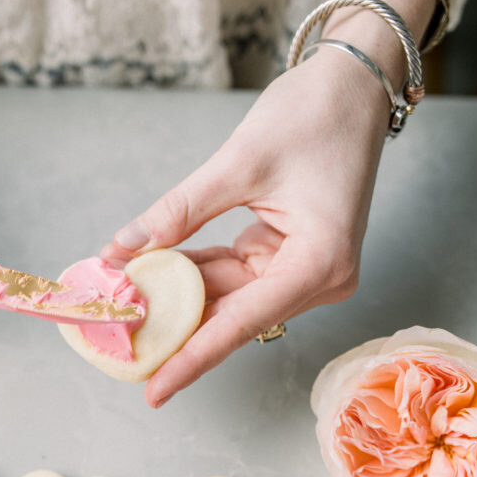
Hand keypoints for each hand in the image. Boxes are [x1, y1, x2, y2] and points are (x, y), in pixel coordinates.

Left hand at [102, 51, 389, 407]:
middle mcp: (319, 280)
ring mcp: (305, 272)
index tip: (156, 389)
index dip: (193, 358)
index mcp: (319, 263)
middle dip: (177, 329)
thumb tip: (123, 250)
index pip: (243, 323)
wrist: (354, 86)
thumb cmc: (314, 114)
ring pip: (230, 300)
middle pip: (235, 319)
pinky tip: (154, 276)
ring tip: (126, 308)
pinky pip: (235, 277)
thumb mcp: (239, 162)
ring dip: (181, 300)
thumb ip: (179, 212)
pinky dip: (196, 276)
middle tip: (124, 347)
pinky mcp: (290, 259)